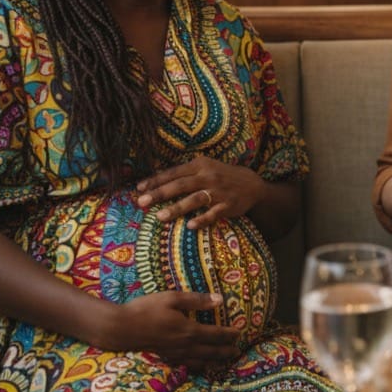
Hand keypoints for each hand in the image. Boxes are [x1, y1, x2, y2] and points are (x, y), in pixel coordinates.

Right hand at [100, 291, 241, 372]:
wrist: (120, 328)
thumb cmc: (145, 310)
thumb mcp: (172, 298)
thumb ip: (197, 300)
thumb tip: (220, 299)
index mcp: (189, 330)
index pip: (216, 334)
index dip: (229, 335)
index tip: (239, 334)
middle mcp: (185, 346)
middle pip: (211, 351)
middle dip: (225, 351)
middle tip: (236, 351)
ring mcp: (174, 355)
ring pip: (200, 361)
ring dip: (213, 361)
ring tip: (222, 362)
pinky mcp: (164, 358)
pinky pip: (186, 366)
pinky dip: (197, 367)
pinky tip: (198, 366)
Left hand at [136, 157, 266, 229]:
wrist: (251, 184)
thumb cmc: (221, 176)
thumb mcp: (205, 168)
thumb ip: (184, 173)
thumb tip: (156, 180)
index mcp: (200, 165)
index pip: (174, 172)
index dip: (156, 180)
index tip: (139, 189)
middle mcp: (209, 176)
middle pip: (181, 185)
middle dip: (160, 193)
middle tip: (142, 202)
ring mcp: (219, 192)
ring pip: (195, 199)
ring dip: (177, 208)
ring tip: (160, 217)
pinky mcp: (228, 205)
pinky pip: (213, 214)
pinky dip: (202, 219)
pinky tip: (189, 226)